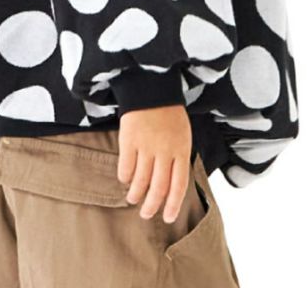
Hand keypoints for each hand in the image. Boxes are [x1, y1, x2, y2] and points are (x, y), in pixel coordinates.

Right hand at [117, 104, 191, 224]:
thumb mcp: (182, 135)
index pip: (179, 185)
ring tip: (133, 199)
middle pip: (158, 187)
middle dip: (152, 205)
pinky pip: (125, 167)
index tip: (167, 218)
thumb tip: (172, 186)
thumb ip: (178, 158)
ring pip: (140, 181)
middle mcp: (165, 150)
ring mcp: (146, 145)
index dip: (173, 204)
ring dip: (136, 194)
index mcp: (181, 149)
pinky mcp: (129, 140)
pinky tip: (125, 179)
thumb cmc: (169, 114)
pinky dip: (124, 177)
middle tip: (146, 214)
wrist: (152, 88)